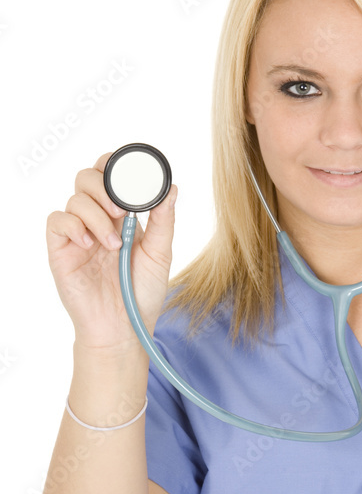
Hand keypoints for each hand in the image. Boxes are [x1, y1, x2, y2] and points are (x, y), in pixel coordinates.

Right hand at [46, 151, 177, 348]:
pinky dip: (73, 226)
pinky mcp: (61, 249)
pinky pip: (57, 221)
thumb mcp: (160, 254)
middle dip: (104, 186)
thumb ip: (163, 221)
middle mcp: (98, 219)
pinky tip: (90, 244)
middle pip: (88, 177)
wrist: (123, 328)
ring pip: (75, 199)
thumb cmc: (141, 293)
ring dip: (95, 216)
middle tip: (120, 211)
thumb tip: (172, 189)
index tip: (132, 172)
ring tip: (112, 244)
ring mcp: (78, 234)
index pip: (111, 176)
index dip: (115, 165)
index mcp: (122, 216)